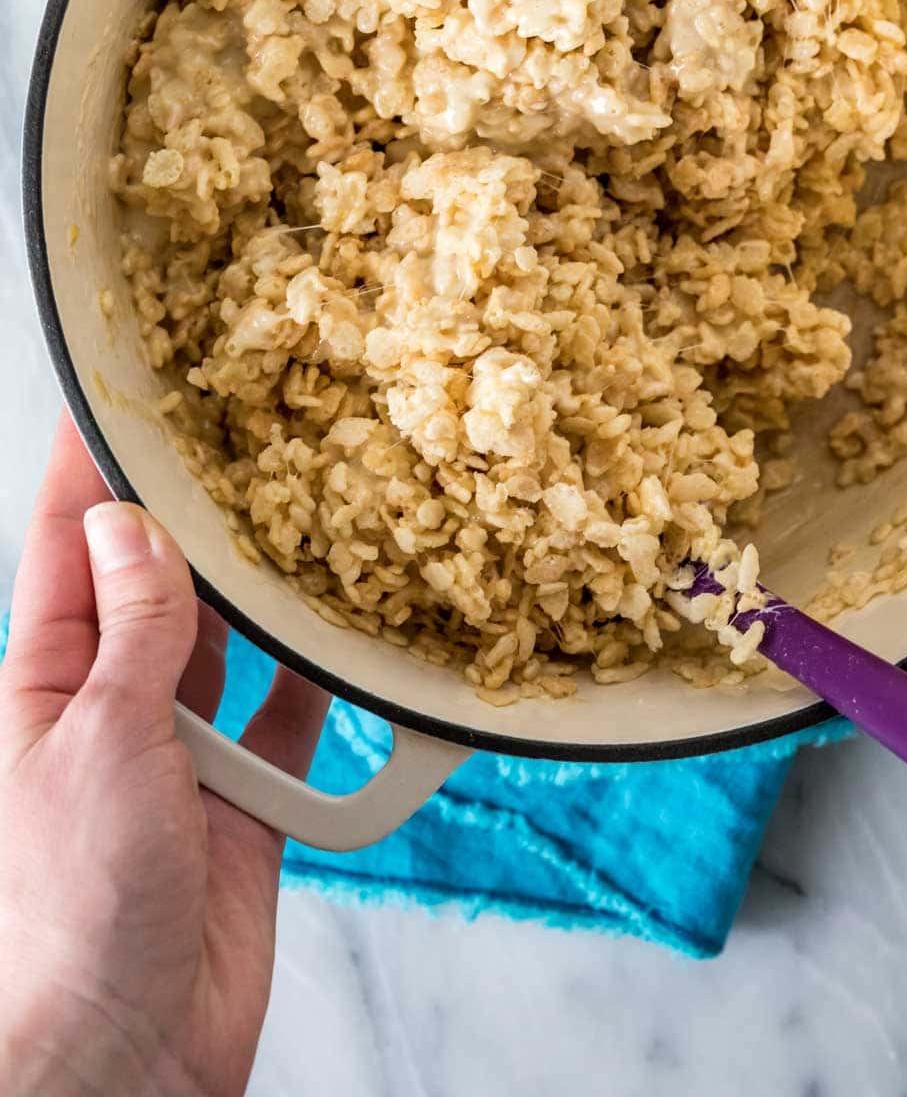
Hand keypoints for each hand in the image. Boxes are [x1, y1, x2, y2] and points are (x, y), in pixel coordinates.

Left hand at [0, 416, 329, 1095]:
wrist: (123, 1059)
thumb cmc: (72, 910)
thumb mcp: (96, 741)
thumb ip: (135, 634)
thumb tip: (134, 528)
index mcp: (44, 683)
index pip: (67, 548)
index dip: (90, 469)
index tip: (117, 393)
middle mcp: (109, 709)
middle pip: (155, 586)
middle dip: (189, 518)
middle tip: (239, 437)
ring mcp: (176, 758)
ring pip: (225, 647)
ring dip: (257, 595)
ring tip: (301, 514)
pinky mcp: (241, 810)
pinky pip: (287, 727)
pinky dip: (315, 688)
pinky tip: (345, 640)